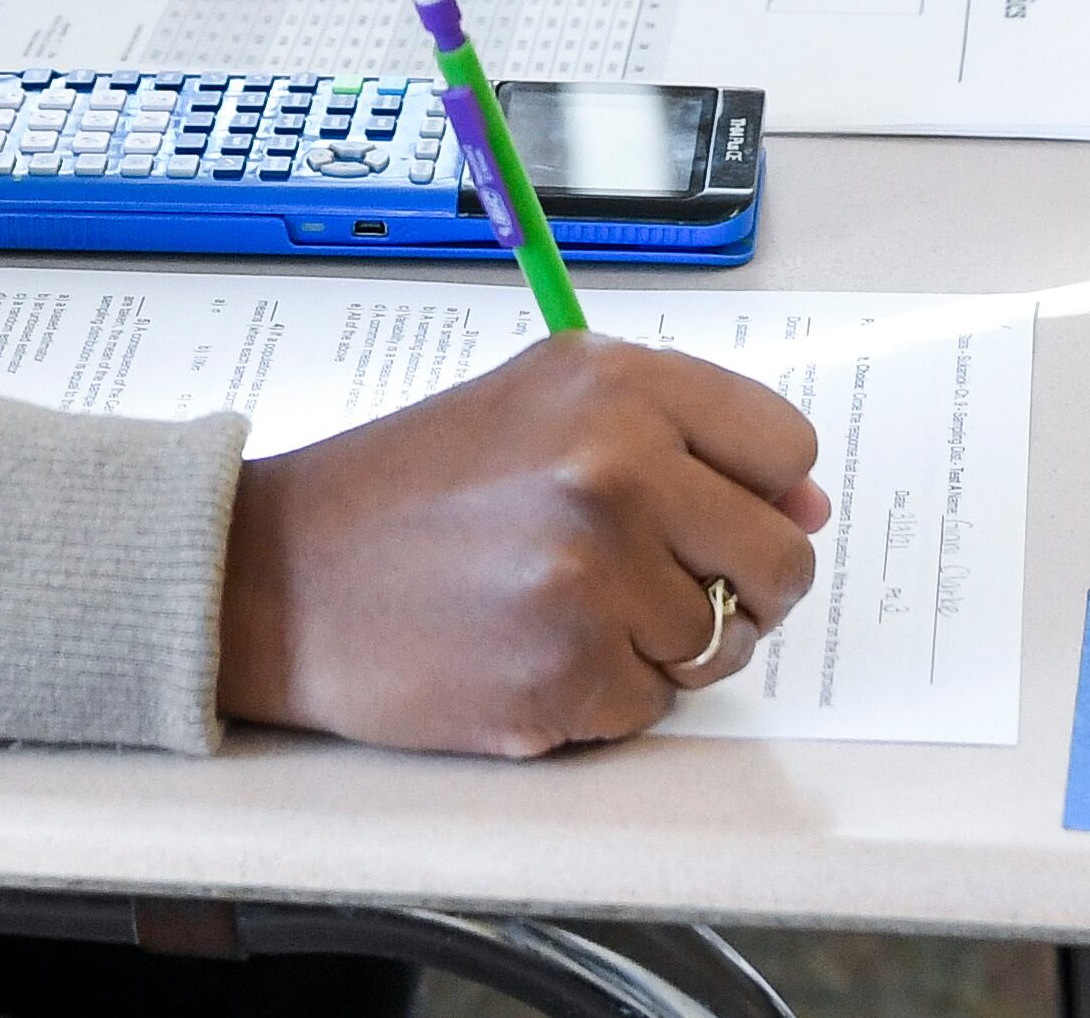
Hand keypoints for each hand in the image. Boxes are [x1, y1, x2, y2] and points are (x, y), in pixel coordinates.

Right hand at [215, 335, 829, 756]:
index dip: (755, 487)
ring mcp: (591, 579)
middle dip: (734, 582)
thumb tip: (808, 504)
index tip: (706, 504)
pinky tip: (531, 648)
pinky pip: (656, 705)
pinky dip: (606, 693)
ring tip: (565, 605)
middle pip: (781, 558)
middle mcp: (611, 469)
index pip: (784, 447)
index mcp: (611, 383)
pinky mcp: (565, 676)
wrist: (281, 575)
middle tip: (645, 574)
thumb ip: (678, 437)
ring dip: (663, 642)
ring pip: (724, 643)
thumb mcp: (541, 407)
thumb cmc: (410, 488)